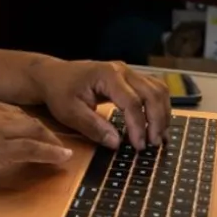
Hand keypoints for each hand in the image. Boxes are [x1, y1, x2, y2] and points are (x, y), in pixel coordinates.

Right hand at [0, 97, 73, 197]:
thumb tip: (4, 142)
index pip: (13, 111)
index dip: (30, 125)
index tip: (41, 135)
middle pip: (26, 119)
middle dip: (45, 132)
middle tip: (57, 145)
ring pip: (33, 131)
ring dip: (52, 143)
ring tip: (63, 153)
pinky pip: (30, 148)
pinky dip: (49, 153)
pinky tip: (60, 158)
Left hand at [31, 59, 170, 150]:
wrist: (53, 75)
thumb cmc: (59, 91)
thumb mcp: (69, 112)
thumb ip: (93, 127)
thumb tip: (116, 143)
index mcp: (107, 75)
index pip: (132, 102)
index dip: (138, 126)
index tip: (139, 147)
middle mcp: (122, 70)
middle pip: (152, 93)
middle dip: (157, 120)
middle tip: (153, 144)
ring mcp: (128, 72)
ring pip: (158, 89)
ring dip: (163, 113)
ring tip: (159, 137)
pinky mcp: (130, 78)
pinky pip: (153, 89)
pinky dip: (159, 107)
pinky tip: (157, 124)